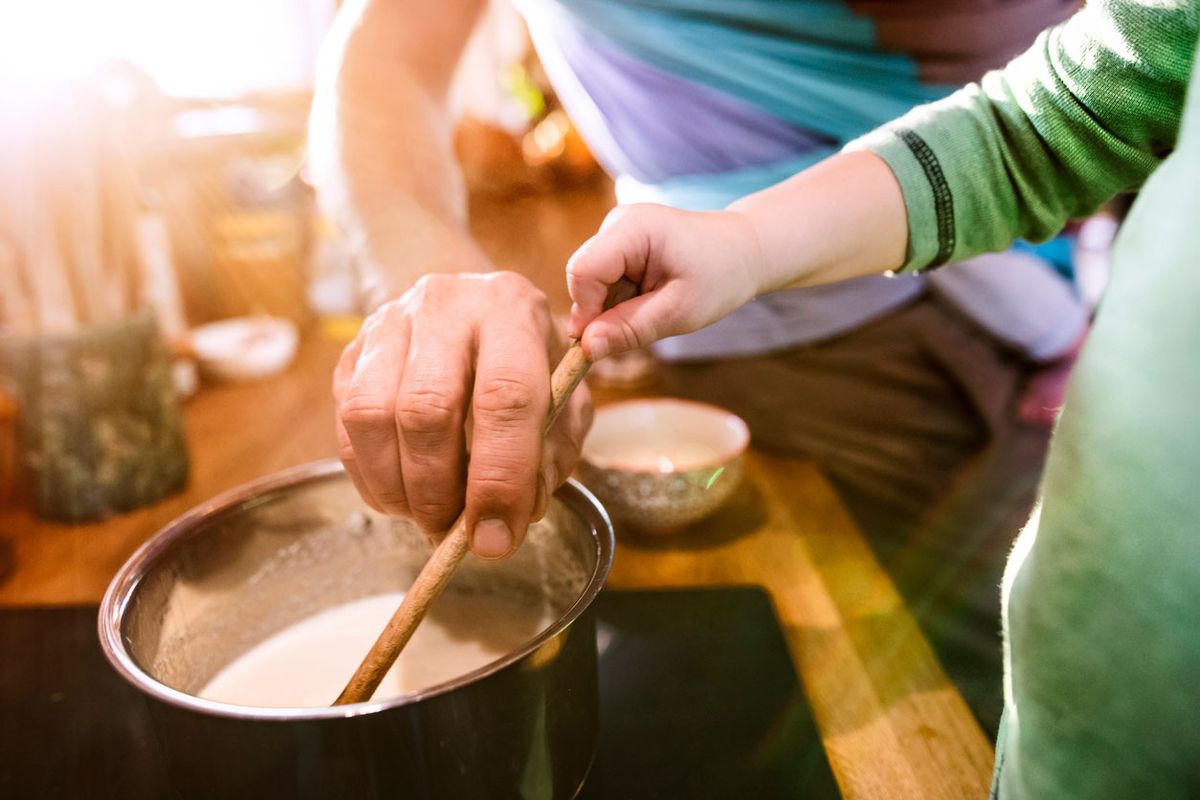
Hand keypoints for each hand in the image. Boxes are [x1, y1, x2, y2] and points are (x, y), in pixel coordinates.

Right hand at [333, 271, 591, 558]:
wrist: (470, 309)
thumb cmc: (525, 364)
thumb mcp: (566, 399)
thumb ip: (552, 454)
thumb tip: (511, 516)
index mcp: (513, 311)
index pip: (505, 396)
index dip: (499, 479)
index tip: (494, 540)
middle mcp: (446, 308)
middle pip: (426, 409)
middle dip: (438, 491)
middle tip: (451, 534)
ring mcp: (389, 326)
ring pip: (373, 418)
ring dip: (399, 489)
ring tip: (426, 517)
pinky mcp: (351, 355)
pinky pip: (345, 428)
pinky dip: (372, 479)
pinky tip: (401, 494)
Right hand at [565, 204, 765, 359]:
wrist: (743, 251)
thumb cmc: (720, 276)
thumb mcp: (679, 311)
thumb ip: (630, 328)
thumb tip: (586, 348)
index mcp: (633, 228)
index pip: (583, 271)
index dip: (586, 311)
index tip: (603, 343)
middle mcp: (617, 222)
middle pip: (583, 277)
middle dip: (601, 312)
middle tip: (641, 327)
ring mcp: (616, 231)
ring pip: (591, 284)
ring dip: (614, 308)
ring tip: (654, 308)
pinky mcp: (618, 245)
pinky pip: (603, 282)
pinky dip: (620, 301)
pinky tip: (650, 300)